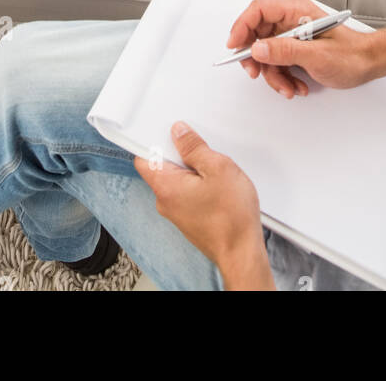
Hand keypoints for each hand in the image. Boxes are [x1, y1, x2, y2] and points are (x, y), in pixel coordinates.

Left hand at [134, 122, 272, 286]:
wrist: (242, 254)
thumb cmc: (231, 217)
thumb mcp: (217, 168)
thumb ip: (194, 147)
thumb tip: (179, 132)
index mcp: (165, 186)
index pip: (143, 157)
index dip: (153, 140)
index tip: (168, 132)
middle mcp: (165, 202)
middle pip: (161, 167)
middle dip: (180, 155)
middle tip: (202, 151)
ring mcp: (176, 213)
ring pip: (176, 181)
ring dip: (192, 171)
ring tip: (214, 171)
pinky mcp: (188, 220)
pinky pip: (186, 194)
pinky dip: (198, 186)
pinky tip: (217, 187)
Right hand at [225, 0, 378, 94]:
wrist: (369, 64)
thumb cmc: (351, 55)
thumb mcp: (316, 55)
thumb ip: (285, 51)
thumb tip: (257, 49)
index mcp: (296, 11)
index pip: (258, 11)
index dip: (242, 26)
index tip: (235, 46)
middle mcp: (292, 21)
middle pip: (258, 34)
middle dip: (256, 58)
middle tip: (256, 73)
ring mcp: (293, 36)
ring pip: (267, 54)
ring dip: (274, 75)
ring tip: (288, 87)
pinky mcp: (296, 50)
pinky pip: (278, 63)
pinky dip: (283, 78)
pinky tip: (297, 86)